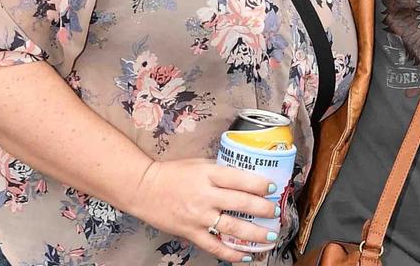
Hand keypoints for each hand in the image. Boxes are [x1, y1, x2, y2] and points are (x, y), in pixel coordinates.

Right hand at [125, 158, 279, 263]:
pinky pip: (214, 246)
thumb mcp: (199, 163)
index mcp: (209, 174)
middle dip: (263, 209)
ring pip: (232, 228)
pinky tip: (245, 255)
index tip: (273, 188)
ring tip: (269, 236)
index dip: (260, 184)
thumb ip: (221, 171)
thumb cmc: (172, 173)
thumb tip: (245, 177)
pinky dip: (231, 253)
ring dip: (254, 234)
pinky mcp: (191, 232)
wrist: (143, 188)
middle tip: (275, 212)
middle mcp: (206, 196)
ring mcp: (198, 216)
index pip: (241, 179)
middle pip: (241, 204)